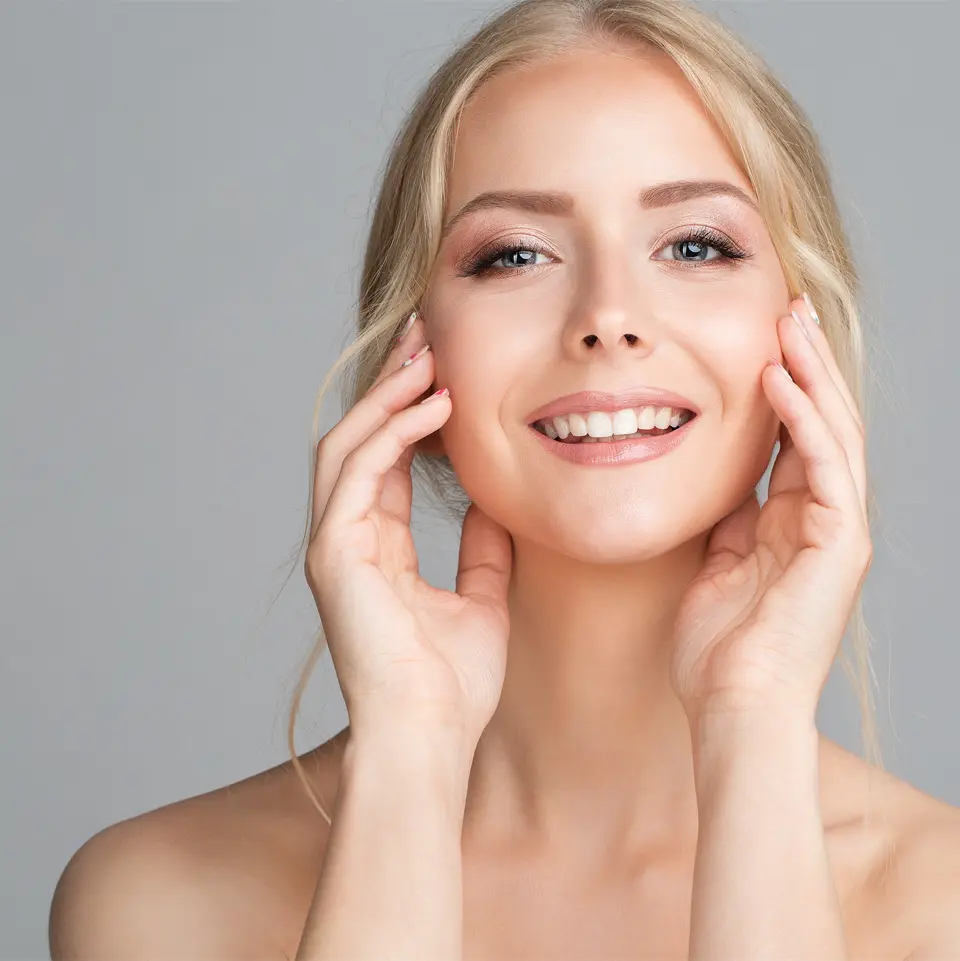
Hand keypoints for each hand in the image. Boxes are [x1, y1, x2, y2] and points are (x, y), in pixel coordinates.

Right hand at [304, 313, 512, 748]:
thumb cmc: (452, 686)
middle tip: (425, 336)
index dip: (413, 416)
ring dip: (387, 394)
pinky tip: (434, 405)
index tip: (447, 373)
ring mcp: (334, 544)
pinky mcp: (334, 552)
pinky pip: (358, 471)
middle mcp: (347, 539)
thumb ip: (482, 552)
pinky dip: (393, 432)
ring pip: (349, 444)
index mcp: (377, 550)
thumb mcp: (481, 601)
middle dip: (391, 386)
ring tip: (426, 352)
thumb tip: (495, 507)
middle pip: (360, 441)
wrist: (430, 739)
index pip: (386, 464)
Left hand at [669, 295, 871, 724]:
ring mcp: (837, 530)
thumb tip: (718, 484)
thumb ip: (726, 523)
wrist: (733, 707)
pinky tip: (779, 378)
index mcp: (792, 523)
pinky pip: (826, 464)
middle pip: (821, 423)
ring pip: (833, 432)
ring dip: (812, 373)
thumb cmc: (717, 650)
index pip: (794, 438)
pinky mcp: (840, 543)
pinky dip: (804, 418)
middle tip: (786, 309)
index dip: (781, 387)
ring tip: (788, 322)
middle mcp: (822, 519)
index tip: (759, 340)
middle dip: (806, 363)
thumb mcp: (715, 567)